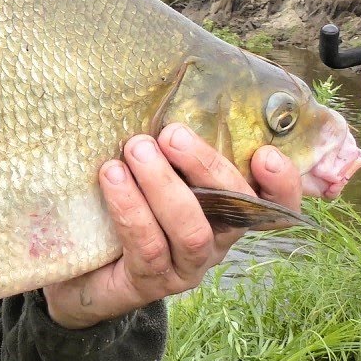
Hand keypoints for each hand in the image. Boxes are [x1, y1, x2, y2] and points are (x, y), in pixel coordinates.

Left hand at [43, 123, 315, 328]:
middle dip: (206, 166)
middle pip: (235, 210)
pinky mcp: (150, 282)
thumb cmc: (122, 202)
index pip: (275, 203)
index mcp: (228, 210)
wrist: (77, 265)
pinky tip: (112, 177)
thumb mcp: (151, 167)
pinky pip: (148, 247)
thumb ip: (169, 141)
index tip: (266, 153)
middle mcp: (217, 241)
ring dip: (164, 186)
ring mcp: (186, 266)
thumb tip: (172, 78)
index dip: (283, 184)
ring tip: (136, 149)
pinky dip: (131, 209)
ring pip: (192, 231)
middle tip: (171, 133)